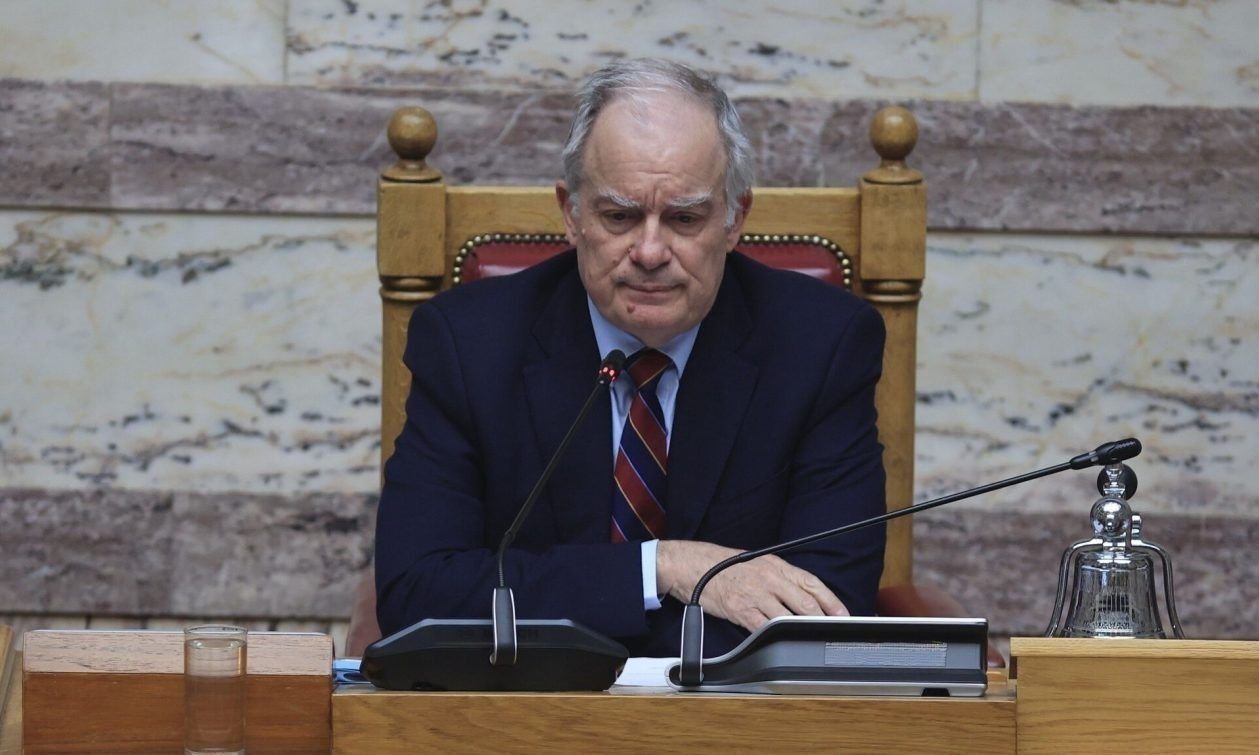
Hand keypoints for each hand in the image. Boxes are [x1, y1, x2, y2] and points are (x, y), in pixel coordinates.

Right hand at [655, 540, 848, 632]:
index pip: (812, 583)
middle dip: (824, 619)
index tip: (844, 614)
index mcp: (776, 565)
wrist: (693, 566)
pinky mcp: (742, 610)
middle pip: (806, 602)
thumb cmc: (724, 565)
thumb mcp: (757, 562)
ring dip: (803, 629)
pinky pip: (764, 627)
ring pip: (788, 616)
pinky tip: (784, 642)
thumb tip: (803, 594)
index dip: (831, 600)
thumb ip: (780, 577)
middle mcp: (769, 579)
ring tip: (814, 639)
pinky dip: (776, 636)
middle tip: (836, 630)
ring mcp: (756, 595)